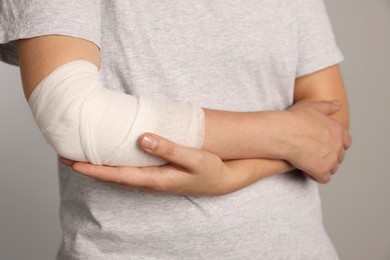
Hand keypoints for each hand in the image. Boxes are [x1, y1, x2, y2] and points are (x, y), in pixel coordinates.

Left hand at [60, 133, 262, 195]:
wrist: (223, 180)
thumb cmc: (210, 170)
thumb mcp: (193, 158)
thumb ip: (169, 149)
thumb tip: (143, 139)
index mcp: (156, 180)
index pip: (118, 175)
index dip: (95, 169)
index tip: (74, 162)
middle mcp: (150, 183)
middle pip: (113, 177)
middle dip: (90, 168)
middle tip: (66, 157)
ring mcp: (153, 181)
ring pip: (120, 175)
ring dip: (100, 168)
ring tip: (82, 157)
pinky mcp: (157, 175)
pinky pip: (129, 172)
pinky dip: (114, 166)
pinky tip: (110, 158)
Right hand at [283, 100, 351, 182]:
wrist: (283, 133)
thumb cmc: (294, 119)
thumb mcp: (312, 107)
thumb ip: (328, 107)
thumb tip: (338, 104)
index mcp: (338, 130)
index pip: (345, 142)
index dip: (334, 145)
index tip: (322, 145)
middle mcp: (338, 146)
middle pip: (339, 157)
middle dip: (328, 157)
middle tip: (311, 154)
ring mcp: (332, 160)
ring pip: (332, 168)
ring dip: (322, 167)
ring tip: (307, 162)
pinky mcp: (322, 171)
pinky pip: (323, 178)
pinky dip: (315, 176)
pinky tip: (304, 170)